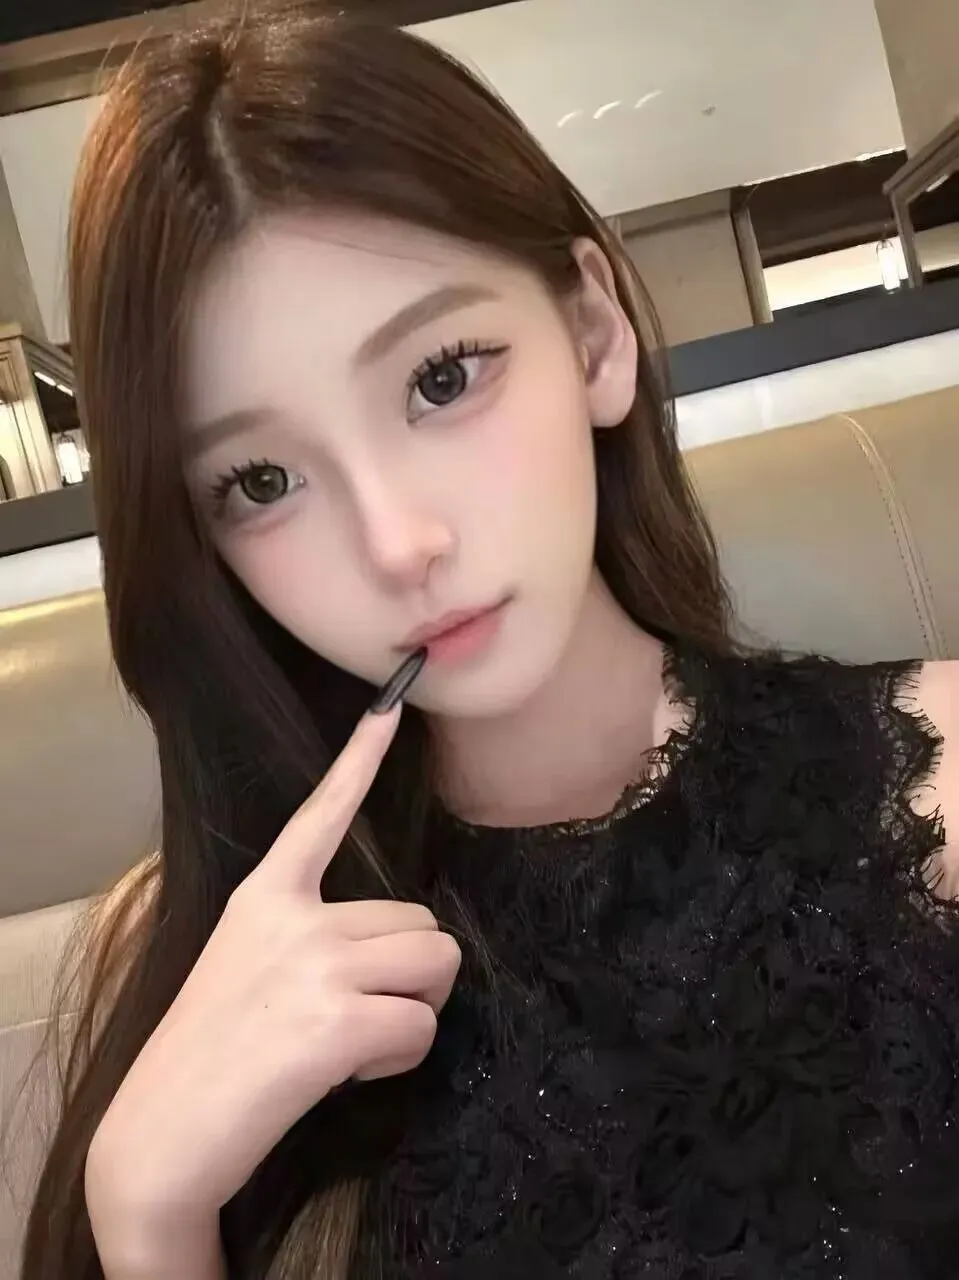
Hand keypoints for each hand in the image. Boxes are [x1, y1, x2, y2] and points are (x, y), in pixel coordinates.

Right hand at [86, 702, 460, 1253]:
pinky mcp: (339, 1019)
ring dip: (412, 1013)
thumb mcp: (246, 966)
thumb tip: (390, 948)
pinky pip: (421, 1027)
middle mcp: (297, 916)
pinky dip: (399, 1059)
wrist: (159, 1140)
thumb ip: (309, 937)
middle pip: (422, 922)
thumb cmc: (206, 1056)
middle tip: (354, 1017)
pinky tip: (345, 1074)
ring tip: (350, 1043)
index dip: (361, 759)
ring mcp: (317, 963)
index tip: (391, 705)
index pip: (322, 814)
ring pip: (436, 967)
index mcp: (266, 895)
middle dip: (409, 976)